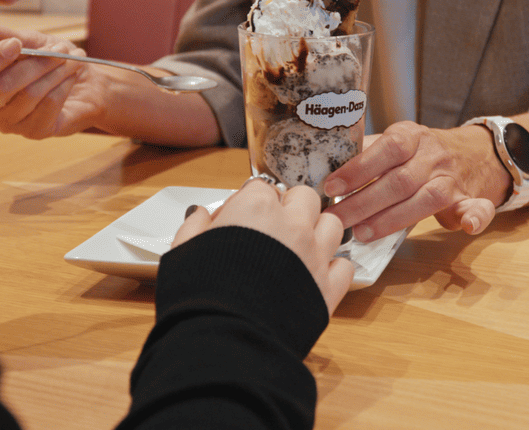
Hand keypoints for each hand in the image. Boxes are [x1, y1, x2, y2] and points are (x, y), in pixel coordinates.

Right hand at [0, 16, 107, 138]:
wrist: (89, 85)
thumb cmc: (53, 62)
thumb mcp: (29, 41)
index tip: (16, 43)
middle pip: (1, 86)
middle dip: (34, 62)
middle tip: (59, 47)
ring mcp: (12, 123)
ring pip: (30, 94)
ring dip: (55, 71)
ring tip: (72, 58)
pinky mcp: (36, 131)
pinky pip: (49, 105)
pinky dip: (64, 85)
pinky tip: (73, 75)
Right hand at [172, 180, 353, 315]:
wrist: (226, 341)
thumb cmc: (201, 296)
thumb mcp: (183, 252)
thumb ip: (195, 227)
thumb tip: (200, 215)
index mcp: (256, 209)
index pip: (260, 188)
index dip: (248, 202)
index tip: (239, 219)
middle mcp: (292, 226)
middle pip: (304, 197)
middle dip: (290, 207)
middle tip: (272, 227)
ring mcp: (315, 255)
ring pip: (332, 225)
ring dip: (317, 231)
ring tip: (298, 248)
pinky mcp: (328, 288)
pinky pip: (345, 266)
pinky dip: (334, 268)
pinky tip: (315, 276)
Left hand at [323, 121, 510, 241]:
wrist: (475, 152)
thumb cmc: (421, 152)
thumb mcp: (397, 141)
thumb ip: (368, 153)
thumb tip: (326, 165)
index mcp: (412, 136)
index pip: (386, 148)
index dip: (358, 169)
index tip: (332, 188)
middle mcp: (434, 155)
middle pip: (400, 180)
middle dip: (364, 203)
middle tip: (337, 220)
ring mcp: (453, 178)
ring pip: (427, 198)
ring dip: (393, 219)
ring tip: (363, 234)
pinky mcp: (470, 199)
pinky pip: (478, 207)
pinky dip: (475, 218)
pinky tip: (466, 227)